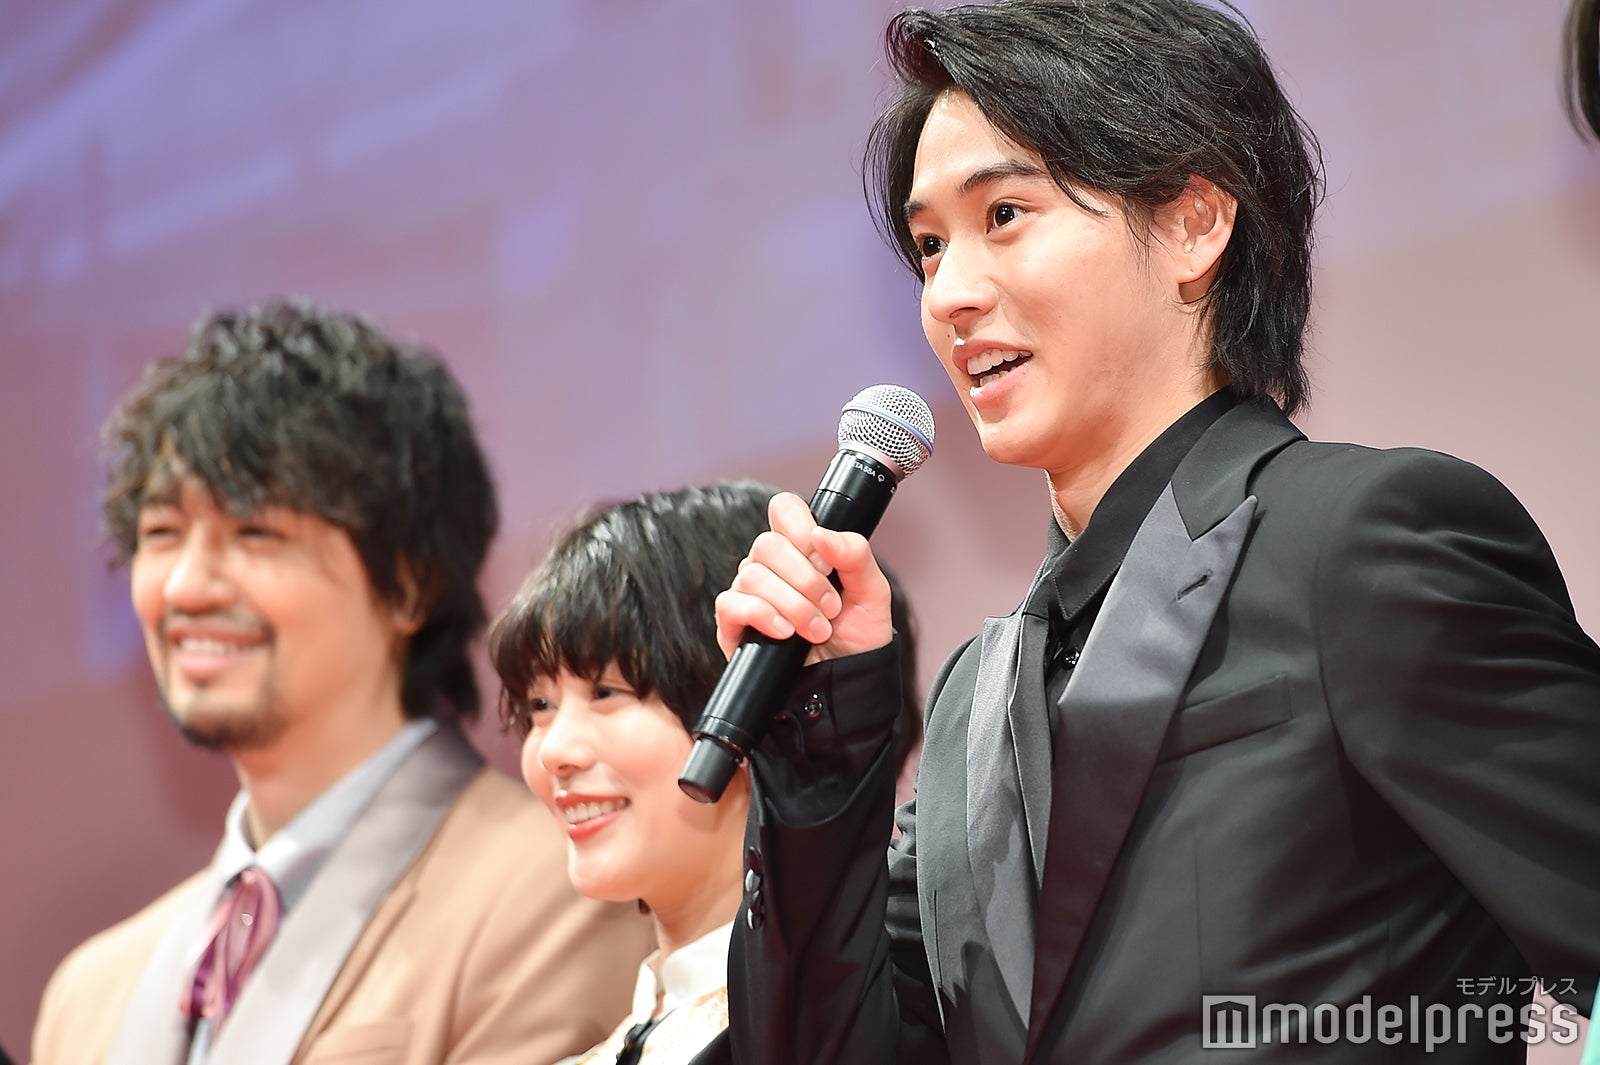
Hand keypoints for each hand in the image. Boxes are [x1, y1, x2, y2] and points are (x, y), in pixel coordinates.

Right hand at [715, 491, 892, 665]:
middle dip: (806, 579)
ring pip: (752, 576)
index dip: (800, 527)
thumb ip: (855, 555)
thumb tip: (822, 534)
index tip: (825, 560)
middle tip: (831, 606)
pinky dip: (762, 616)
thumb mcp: (873, 592)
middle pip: (767, 544)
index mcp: (801, 549)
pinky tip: (785, 633)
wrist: (846, 682)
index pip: (784, 509)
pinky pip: (732, 604)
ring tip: (818, 629)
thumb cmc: (858, 635)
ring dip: (792, 605)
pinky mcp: (734, 623)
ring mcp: (749, 593)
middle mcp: (770, 566)